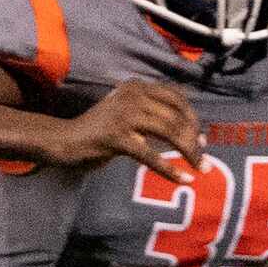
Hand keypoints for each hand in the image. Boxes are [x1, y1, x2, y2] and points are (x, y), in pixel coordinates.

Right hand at [45, 80, 202, 181]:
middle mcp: (133, 95)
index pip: (177, 99)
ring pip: (169, 132)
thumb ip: (160, 121)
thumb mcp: (132, 116)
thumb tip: (200, 138)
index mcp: (138, 87)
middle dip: (194, 140)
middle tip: (203, 160)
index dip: (193, 119)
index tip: (202, 140)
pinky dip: (169, 169)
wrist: (65, 140)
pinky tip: (183, 179)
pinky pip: (151, 155)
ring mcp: (124, 115)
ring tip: (199, 168)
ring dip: (189, 152)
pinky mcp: (116, 137)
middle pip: (177, 116)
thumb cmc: (102, 131)